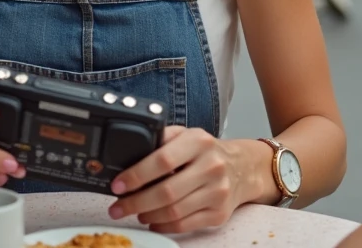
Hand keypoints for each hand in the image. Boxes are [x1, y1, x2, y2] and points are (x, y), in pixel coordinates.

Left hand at [108, 127, 249, 233]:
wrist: (243, 167)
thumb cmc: (207, 152)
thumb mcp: (188, 135)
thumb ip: (162, 138)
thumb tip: (129, 152)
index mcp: (198, 142)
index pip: (162, 160)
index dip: (136, 175)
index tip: (118, 185)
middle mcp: (211, 166)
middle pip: (166, 191)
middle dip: (135, 202)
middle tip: (117, 207)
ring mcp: (217, 192)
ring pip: (174, 211)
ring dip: (147, 215)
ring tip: (135, 212)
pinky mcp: (219, 213)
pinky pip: (185, 225)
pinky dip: (163, 226)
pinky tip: (153, 221)